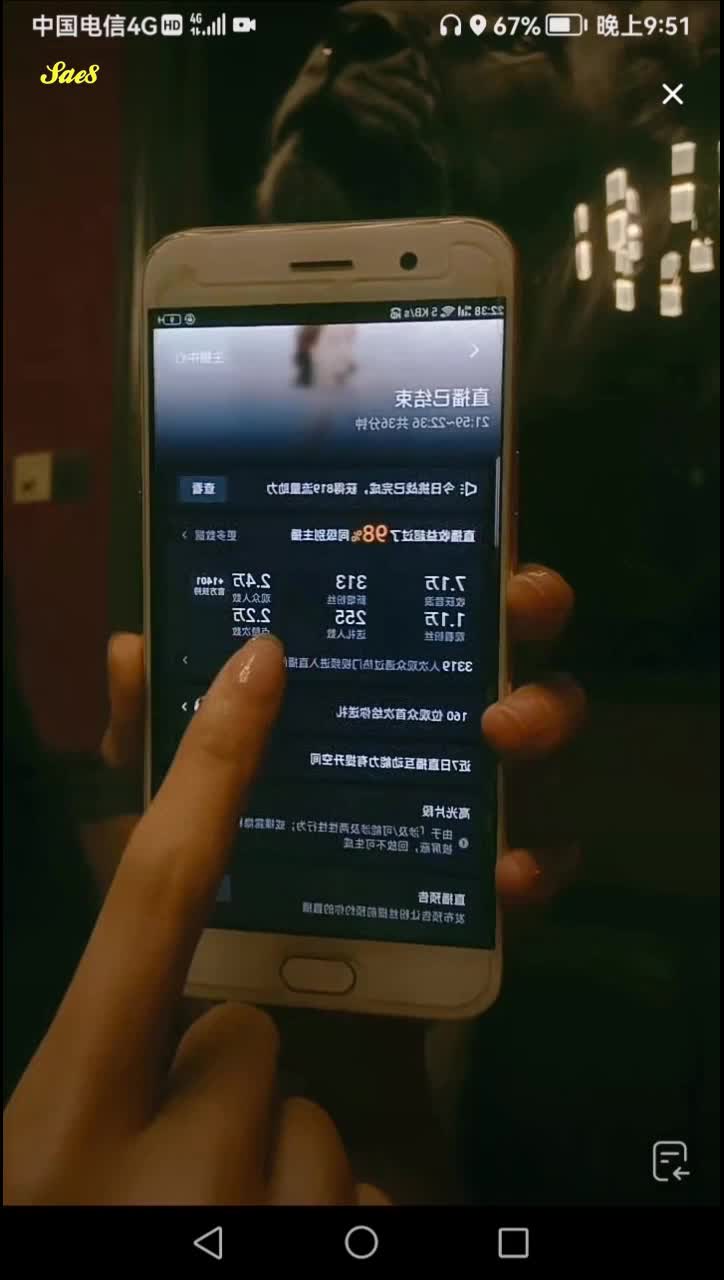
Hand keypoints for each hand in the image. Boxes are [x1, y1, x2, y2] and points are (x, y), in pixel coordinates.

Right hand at [4, 636, 386, 1205]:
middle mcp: (163, 1164)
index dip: (206, 771)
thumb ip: (104, 1033)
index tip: (259, 662)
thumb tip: (165, 943)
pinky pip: (351, 1199)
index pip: (151, 899)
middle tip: (161, 1164)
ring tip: (198, 1224)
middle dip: (221, 1079)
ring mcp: (254, 1218)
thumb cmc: (49, 1204)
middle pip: (249, 1036)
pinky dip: (315, 1220)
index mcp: (62, 1114)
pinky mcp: (332, 1253)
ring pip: (306, 1128)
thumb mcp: (42, 1130)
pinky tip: (251, 1246)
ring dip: (267, 1167)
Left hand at [98, 566, 583, 907]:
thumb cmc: (191, 873)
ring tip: (501, 731)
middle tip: (515, 604)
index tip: (476, 537)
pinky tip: (509, 872)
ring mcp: (459, 801)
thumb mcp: (157, 798)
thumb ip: (149, 730)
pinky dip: (537, 862)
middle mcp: (421, 725)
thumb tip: (133, 649)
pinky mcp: (477, 886)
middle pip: (500, 646)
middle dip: (530, 611)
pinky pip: (531, 864)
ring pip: (537, 742)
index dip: (460, 557)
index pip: (417, 602)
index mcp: (351, 687)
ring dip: (542, 718)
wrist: (217, 991)